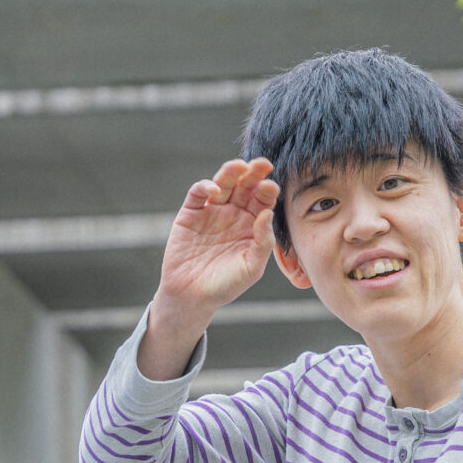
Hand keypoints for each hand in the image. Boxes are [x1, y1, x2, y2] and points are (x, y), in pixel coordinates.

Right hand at [136, 159, 278, 378]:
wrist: (192, 297)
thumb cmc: (226, 285)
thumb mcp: (251, 268)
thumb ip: (262, 242)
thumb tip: (267, 213)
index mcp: (252, 225)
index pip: (263, 201)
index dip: (268, 191)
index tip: (272, 186)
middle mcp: (233, 214)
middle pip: (245, 187)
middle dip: (254, 174)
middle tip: (262, 164)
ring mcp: (212, 211)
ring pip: (224, 184)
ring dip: (231, 172)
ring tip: (240, 166)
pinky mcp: (190, 213)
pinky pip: (198, 193)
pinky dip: (206, 186)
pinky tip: (215, 190)